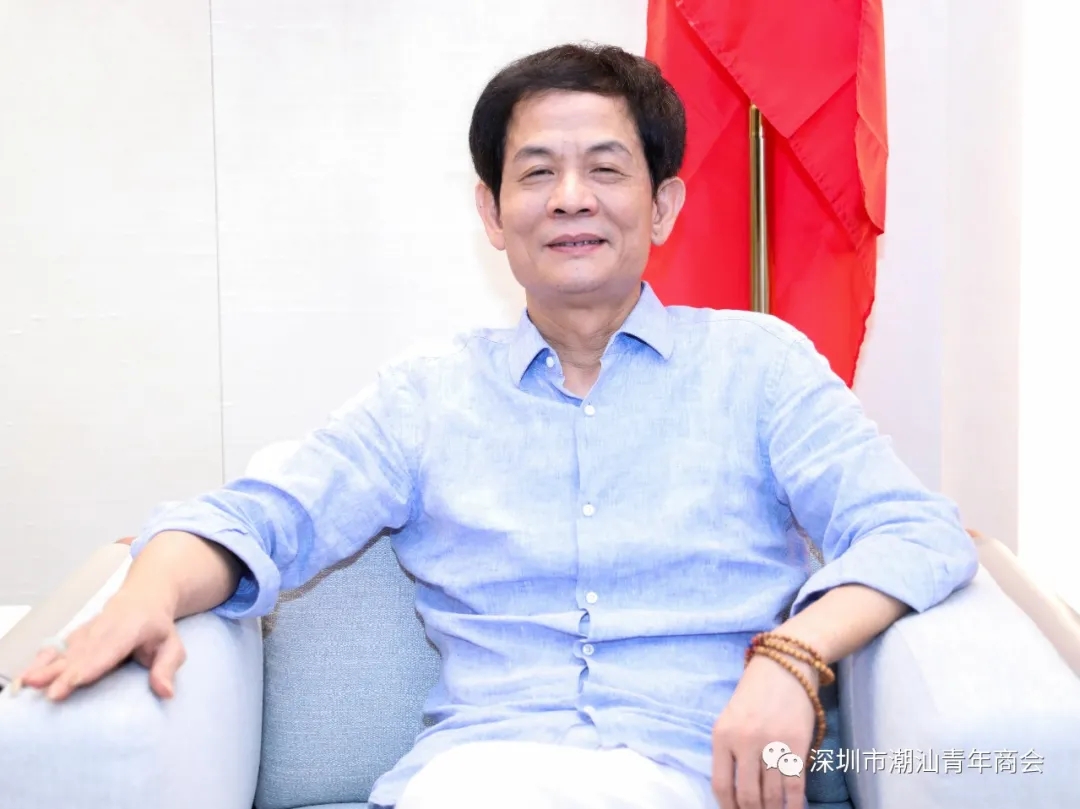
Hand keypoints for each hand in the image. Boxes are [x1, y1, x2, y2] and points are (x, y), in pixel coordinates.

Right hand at [14, 585, 184, 700]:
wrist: (142, 598)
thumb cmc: (158, 627)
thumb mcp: (173, 645)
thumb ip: (168, 667)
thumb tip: (166, 693)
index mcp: (130, 627)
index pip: (109, 649)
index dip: (91, 665)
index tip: (74, 681)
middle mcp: (104, 627)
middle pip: (83, 652)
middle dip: (65, 672)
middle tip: (49, 693)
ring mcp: (88, 630)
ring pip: (66, 649)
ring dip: (47, 665)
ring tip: (30, 682)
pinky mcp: (77, 635)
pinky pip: (58, 648)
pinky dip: (42, 659)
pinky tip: (27, 673)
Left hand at [711, 653, 817, 808]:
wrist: (784, 664)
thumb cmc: (755, 693)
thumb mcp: (730, 718)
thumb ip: (730, 750)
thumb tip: (735, 791)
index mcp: (722, 735)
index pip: (721, 785)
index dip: (728, 808)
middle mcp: (744, 741)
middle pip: (747, 795)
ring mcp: (771, 743)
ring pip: (772, 795)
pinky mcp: (797, 744)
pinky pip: (795, 787)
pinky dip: (794, 806)